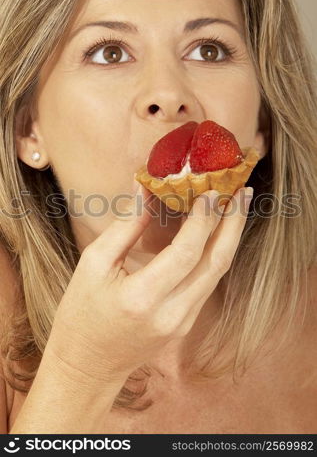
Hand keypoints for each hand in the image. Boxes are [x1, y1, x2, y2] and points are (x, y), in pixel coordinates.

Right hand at [47, 184, 252, 382]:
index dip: (202, 219)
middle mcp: (172, 313)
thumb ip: (125, 226)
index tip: (208, 191)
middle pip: (216, 262)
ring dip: (230, 236)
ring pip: (218, 272)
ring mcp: (184, 322)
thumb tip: (146, 189)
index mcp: (142, 298)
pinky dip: (216, 252)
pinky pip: (209, 282)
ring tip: (237, 205)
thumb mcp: (94, 263)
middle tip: (242, 191)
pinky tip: (217, 232)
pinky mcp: (187, 324)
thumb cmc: (82, 311)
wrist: (89, 363)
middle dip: (232, 223)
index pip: (186, 252)